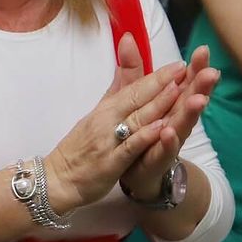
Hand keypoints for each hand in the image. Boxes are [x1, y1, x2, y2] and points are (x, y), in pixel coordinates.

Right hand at [43, 36, 187, 215]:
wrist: (58, 178)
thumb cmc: (78, 147)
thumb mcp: (95, 115)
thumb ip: (114, 93)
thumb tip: (124, 68)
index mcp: (106, 109)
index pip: (134, 88)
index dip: (156, 76)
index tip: (177, 64)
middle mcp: (107, 120)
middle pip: (137, 99)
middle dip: (160, 83)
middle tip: (183, 68)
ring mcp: (109, 141)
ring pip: (136, 119)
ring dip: (156, 104)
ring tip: (176, 89)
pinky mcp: (110, 162)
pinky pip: (129, 147)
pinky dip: (143, 136)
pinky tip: (158, 128)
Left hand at [118, 44, 218, 199]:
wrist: (134, 169)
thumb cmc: (140, 128)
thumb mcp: (133, 95)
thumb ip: (134, 69)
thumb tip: (127, 36)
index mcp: (171, 103)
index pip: (186, 81)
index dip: (195, 67)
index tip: (203, 50)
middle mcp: (175, 120)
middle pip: (190, 100)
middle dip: (201, 86)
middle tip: (212, 72)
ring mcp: (169, 141)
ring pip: (182, 124)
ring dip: (190, 112)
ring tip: (199, 100)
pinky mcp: (157, 159)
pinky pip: (163, 150)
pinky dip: (167, 142)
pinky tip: (169, 132)